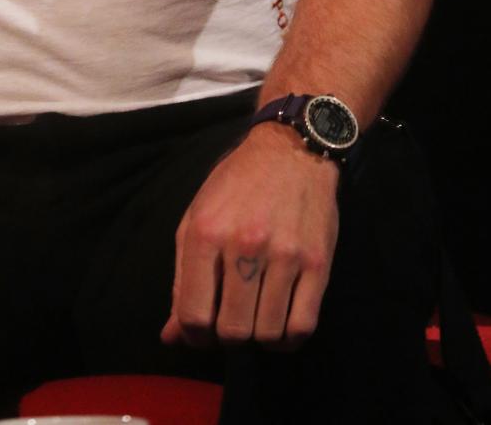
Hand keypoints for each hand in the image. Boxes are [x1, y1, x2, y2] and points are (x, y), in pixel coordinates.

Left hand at [161, 123, 338, 348]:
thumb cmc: (236, 185)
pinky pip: (302, 326)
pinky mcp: (318, 263)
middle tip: (230, 321)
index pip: (193, 314)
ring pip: (267, 334)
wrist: (291, 152)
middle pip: (232, 330)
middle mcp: (245, 244)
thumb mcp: (196, 219)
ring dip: (257, 337)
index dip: (193, 335)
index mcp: (207, 232)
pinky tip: (280, 325)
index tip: (201, 330)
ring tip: (255, 318)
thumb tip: (172, 337)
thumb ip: (183, 279)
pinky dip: (288, 340)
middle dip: (226, 337)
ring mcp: (285, 255)